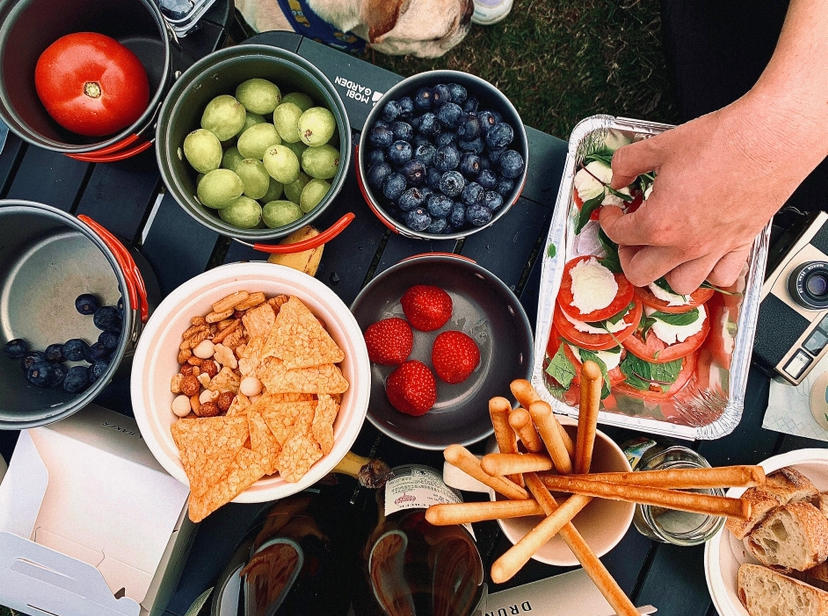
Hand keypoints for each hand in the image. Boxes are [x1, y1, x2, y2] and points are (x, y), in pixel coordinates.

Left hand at [598, 102, 801, 293]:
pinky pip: (721, 276)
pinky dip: (708, 272)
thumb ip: (628, 163)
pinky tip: (702, 253)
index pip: (618, 235)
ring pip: (679, 283)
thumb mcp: (660, 145)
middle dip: (628, 255)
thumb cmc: (724, 141)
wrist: (771, 137)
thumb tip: (617, 175)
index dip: (609, 221)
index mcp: (660, 223)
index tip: (613, 211)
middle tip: (630, 236)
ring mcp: (714, 248)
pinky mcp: (741, 243)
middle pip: (641, 273)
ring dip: (665, 270)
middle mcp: (686, 244)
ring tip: (662, 249)